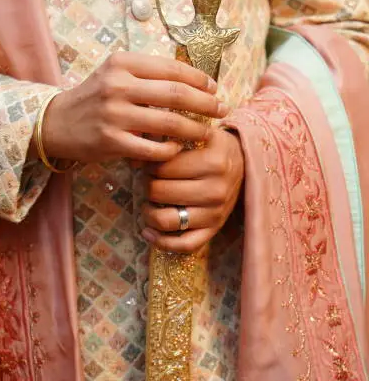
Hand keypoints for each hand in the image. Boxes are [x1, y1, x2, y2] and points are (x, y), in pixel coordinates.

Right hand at [40, 53, 227, 163]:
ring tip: (207, 132)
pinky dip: (171, 150)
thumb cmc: (95, 97)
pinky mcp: (111, 142)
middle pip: (177, 94)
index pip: (172, 68)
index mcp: (122, 63)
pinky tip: (177, 148)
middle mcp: (118, 86)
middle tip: (222, 110)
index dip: (199, 79)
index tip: (214, 88)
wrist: (57, 123)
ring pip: (169, 122)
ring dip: (195, 129)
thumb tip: (193, 79)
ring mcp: (114, 115)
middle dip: (206, 104)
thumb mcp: (115, 73)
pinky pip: (153, 148)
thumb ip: (148, 73)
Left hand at [141, 128, 243, 252]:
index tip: (150, 164)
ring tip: (148, 204)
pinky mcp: (214, 229)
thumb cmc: (215, 148)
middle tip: (149, 181)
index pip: (162, 167)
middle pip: (159, 192)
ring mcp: (216, 213)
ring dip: (148, 213)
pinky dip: (161, 242)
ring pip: (166, 220)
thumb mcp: (199, 135)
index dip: (149, 165)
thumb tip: (134, 160)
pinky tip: (148, 231)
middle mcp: (215, 190)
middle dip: (147, 186)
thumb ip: (169, 139)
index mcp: (212, 162)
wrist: (246, 164)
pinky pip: (184, 245)